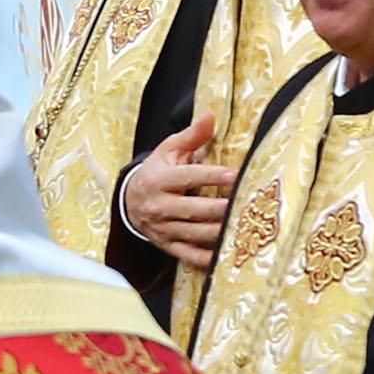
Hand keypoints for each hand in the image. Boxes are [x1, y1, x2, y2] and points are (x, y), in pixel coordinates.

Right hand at [115, 117, 234, 268]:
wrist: (129, 201)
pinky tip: (226, 253)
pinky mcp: (166, 245)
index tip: (235, 175)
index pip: (188, 177)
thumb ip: (191, 136)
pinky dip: (206, 258)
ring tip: (243, 227)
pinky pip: (188, 255)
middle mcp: (159, 206)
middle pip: (193, 209)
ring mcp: (162, 229)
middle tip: (245, 205)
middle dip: (219, 209)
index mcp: (159, 180)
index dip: (212, 176)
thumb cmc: (156, 172)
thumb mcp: (168, 151)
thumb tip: (211, 116)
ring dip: (218, 232)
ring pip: (194, 234)